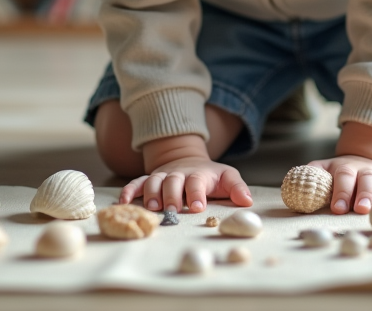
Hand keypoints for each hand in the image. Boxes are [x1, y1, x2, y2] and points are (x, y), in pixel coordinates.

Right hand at [118, 156, 252, 213]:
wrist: (188, 160)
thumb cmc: (210, 176)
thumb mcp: (227, 177)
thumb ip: (237, 188)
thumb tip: (248, 201)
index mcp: (198, 174)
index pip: (197, 182)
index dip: (197, 194)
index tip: (197, 207)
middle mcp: (178, 173)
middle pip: (173, 181)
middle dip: (172, 196)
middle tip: (172, 210)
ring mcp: (162, 175)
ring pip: (153, 181)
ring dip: (152, 194)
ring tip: (152, 208)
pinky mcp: (148, 180)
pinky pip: (136, 183)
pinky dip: (129, 191)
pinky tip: (123, 202)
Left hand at [308, 154, 371, 214]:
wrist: (358, 158)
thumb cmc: (334, 173)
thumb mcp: (319, 170)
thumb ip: (309, 176)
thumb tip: (296, 186)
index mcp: (344, 168)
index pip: (342, 178)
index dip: (340, 192)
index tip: (338, 208)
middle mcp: (364, 170)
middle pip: (366, 180)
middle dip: (364, 194)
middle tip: (361, 209)